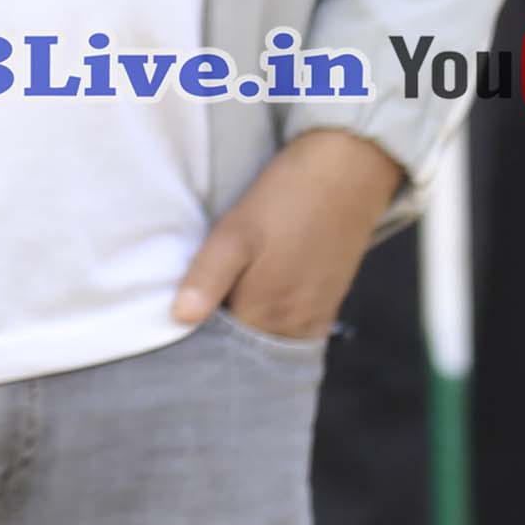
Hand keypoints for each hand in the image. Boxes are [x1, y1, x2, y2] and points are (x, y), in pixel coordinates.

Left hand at [173, 125, 407, 343]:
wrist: (346, 175)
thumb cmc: (284, 200)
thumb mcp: (234, 232)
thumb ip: (208, 278)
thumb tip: (181, 318)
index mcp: (265, 312)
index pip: (221, 349)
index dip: (198, 339)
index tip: (178, 325)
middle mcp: (294, 326)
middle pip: (247, 349)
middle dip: (221, 340)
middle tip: (198, 312)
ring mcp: (315, 319)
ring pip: (270, 342)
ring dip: (248, 334)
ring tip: (225, 306)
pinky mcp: (328, 306)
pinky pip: (294, 334)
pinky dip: (273, 328)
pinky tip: (257, 304)